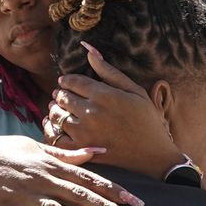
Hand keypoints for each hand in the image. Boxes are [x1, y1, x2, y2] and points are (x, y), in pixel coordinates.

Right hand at [0, 131, 145, 205]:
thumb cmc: (1, 150)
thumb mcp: (35, 146)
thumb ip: (67, 152)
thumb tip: (98, 151)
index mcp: (51, 163)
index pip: (89, 178)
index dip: (115, 191)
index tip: (137, 202)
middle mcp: (42, 179)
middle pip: (82, 196)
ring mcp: (24, 195)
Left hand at [44, 44, 183, 177]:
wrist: (153, 155)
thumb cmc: (147, 120)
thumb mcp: (135, 91)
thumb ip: (109, 71)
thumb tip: (89, 50)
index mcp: (104, 95)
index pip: (73, 81)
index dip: (66, 80)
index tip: (65, 81)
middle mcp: (91, 112)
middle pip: (62, 97)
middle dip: (60, 94)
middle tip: (61, 95)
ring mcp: (84, 133)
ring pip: (56, 115)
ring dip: (55, 110)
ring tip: (58, 109)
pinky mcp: (81, 151)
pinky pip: (56, 138)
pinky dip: (52, 130)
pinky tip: (56, 127)